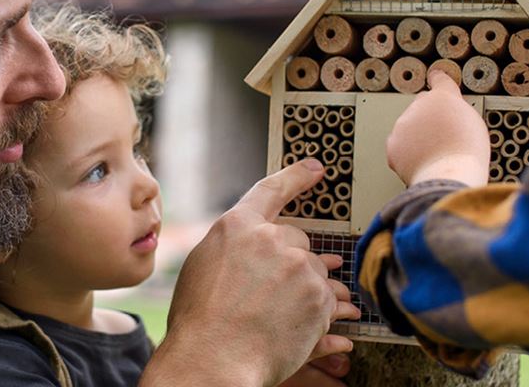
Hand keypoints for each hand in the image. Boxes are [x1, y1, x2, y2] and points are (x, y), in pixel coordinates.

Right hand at [143, 160, 359, 385]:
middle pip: (297, 240)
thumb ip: (232, 248)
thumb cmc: (200, 322)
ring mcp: (298, 266)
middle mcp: (271, 239)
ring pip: (314, 271)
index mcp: (237, 226)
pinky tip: (293, 328)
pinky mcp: (319, 296)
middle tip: (269, 295)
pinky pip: (327, 299)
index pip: (271, 190)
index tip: (315, 168)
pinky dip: (317, 313)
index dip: (296, 177)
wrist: (214, 359)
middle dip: (290, 263)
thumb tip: (254, 250)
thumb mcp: (203, 268)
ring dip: (304, 290)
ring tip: (279, 317)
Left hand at [387, 69, 489, 186]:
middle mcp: (420, 105)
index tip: (435, 76)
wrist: (448, 174)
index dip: (438, 80)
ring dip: (418, 137)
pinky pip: (400, 146)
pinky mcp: (393, 144)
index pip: (439, 80)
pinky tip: (423, 162)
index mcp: (443, 97)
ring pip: (409, 127)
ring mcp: (403, 124)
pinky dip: (408, 154)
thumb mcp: (473, 122)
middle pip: (423, 107)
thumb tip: (450, 114)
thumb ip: (457, 111)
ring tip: (436, 154)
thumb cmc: (466, 153)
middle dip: (429, 118)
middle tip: (443, 138)